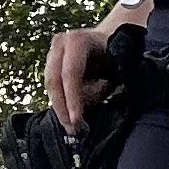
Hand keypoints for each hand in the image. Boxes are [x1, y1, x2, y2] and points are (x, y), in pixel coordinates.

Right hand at [45, 19, 117, 133]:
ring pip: (52, 87)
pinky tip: (72, 115)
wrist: (109, 39)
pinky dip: (62, 103)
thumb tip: (95, 99)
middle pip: (54, 82)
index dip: (72, 99)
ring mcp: (52, 52)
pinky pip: (53, 88)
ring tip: (76, 124)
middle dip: (62, 108)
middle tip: (73, 129)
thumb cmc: (117, 53)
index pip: (70, 73)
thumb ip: (105, 82)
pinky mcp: (50, 64)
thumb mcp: (118, 63)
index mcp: (77, 40)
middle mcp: (60, 44)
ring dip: (62, 107)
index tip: (76, 120)